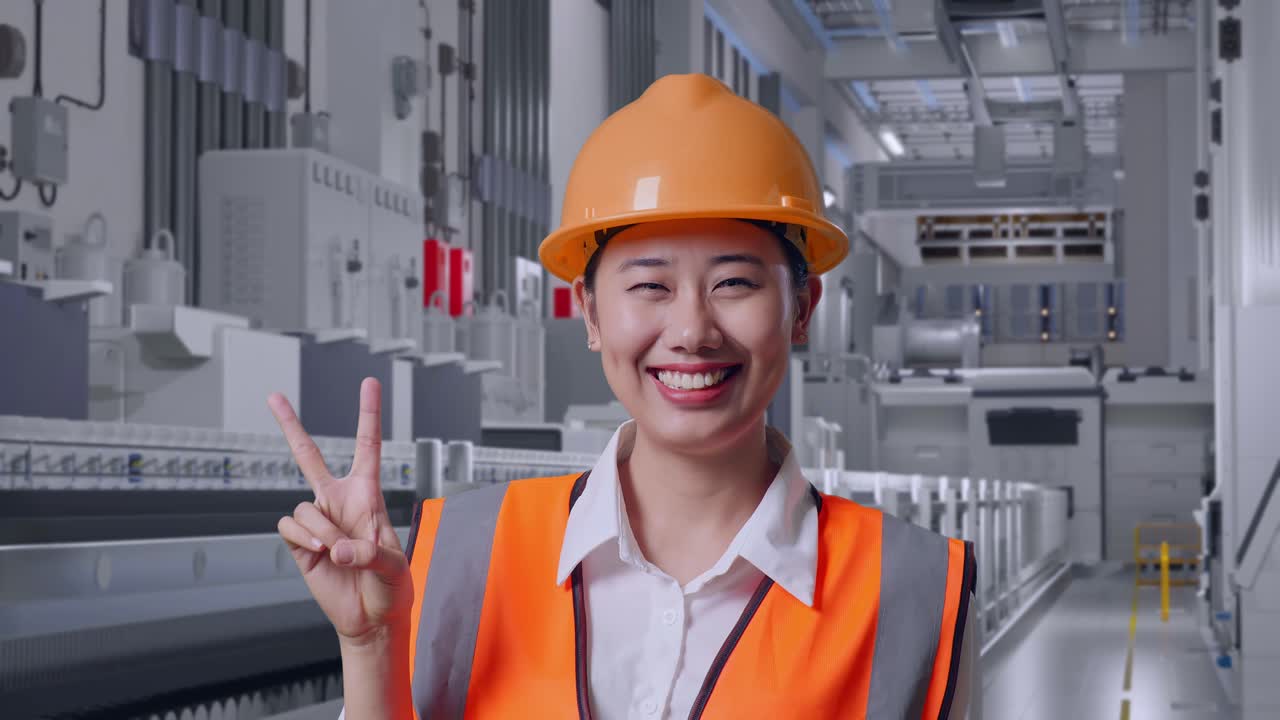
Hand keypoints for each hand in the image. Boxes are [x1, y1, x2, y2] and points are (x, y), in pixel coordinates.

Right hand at [268, 377, 413, 646]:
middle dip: (290, 425)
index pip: (367, 446)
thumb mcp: (394, 567)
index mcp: (368, 495)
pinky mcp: (300, 543)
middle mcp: (338, 501)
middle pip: (309, 456)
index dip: (368, 414)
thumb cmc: (391, 586)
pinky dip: (304, 539)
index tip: (369, 382)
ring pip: (304, 507)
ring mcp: (317, 520)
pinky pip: (289, 527)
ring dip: (321, 530)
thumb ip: (370, 553)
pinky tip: (321, 552)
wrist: (370, 616)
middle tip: (273, 395)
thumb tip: (336, 546)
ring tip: (338, 552)